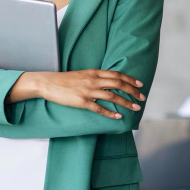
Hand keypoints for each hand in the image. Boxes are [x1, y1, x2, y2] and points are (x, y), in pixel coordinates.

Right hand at [8, 69, 146, 118]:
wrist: (48, 83)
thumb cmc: (65, 80)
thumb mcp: (82, 74)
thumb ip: (95, 77)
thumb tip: (108, 82)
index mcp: (93, 72)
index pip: (116, 74)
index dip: (130, 79)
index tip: (140, 84)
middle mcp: (93, 80)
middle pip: (118, 84)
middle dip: (132, 91)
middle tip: (142, 97)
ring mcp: (87, 91)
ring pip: (112, 96)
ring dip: (126, 102)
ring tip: (135, 107)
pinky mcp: (81, 102)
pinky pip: (99, 108)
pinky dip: (110, 113)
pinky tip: (118, 117)